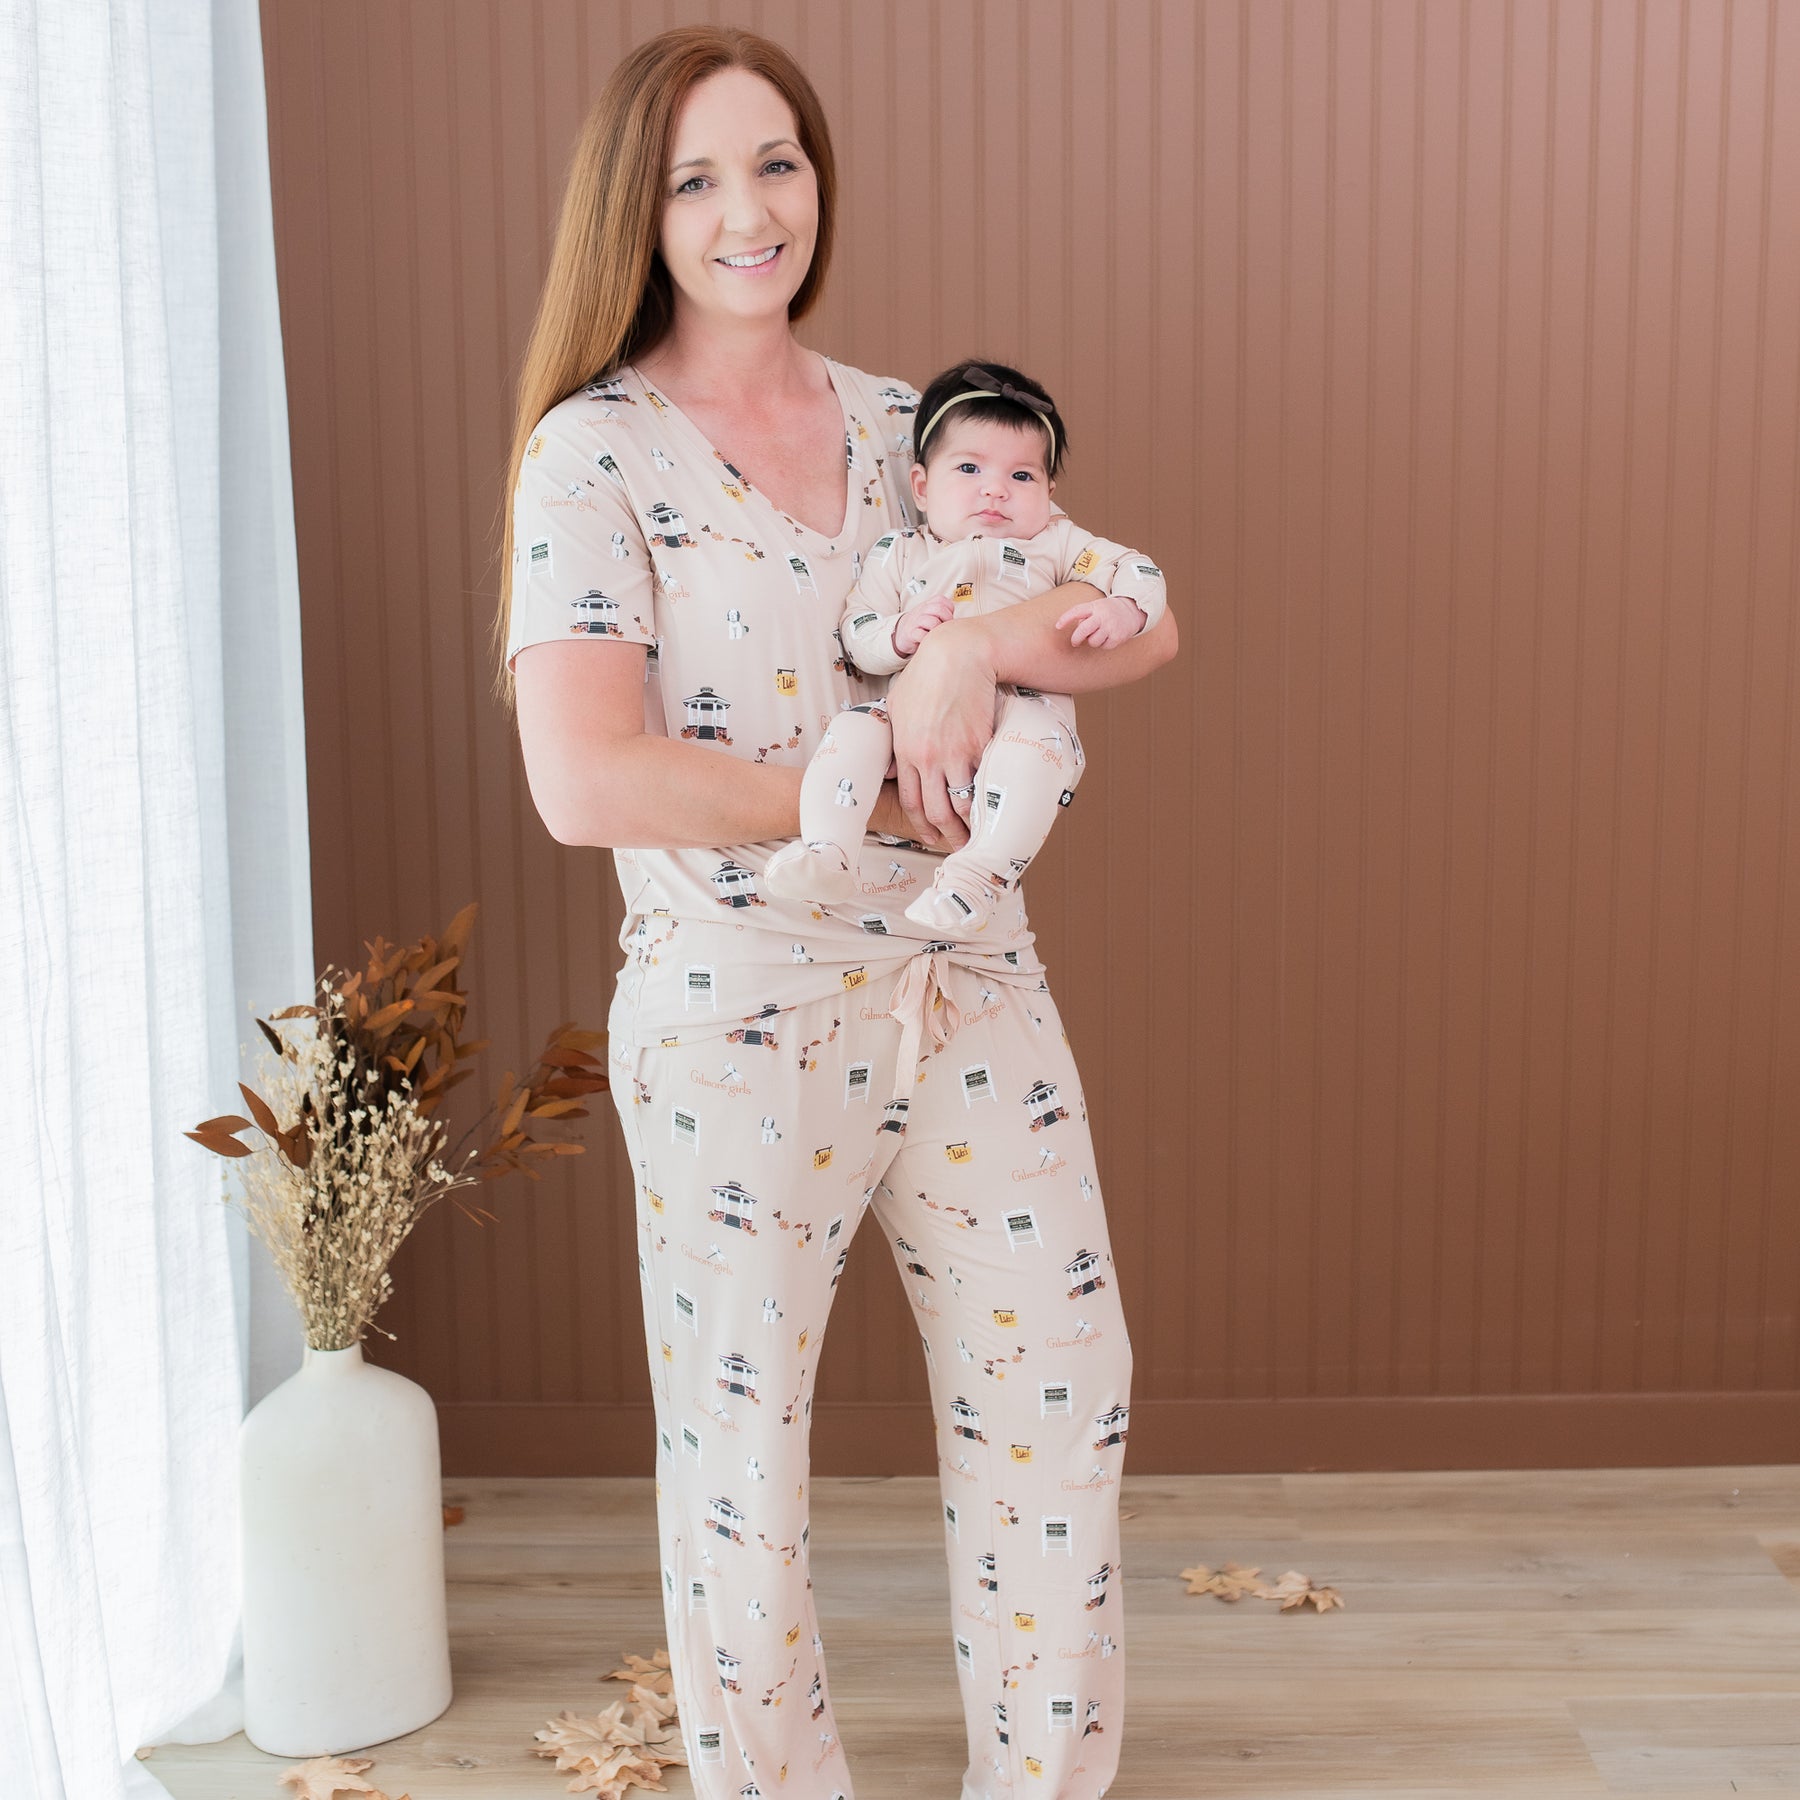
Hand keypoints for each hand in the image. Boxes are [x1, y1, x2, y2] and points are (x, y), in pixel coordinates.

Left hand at [883, 617, 997, 845]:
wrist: (958, 655)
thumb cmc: (926, 674)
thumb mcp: (897, 706)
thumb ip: (894, 739)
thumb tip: (895, 767)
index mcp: (904, 751)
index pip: (912, 802)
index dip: (922, 826)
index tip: (932, 838)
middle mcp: (927, 759)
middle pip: (936, 811)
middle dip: (948, 835)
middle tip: (960, 847)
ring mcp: (954, 754)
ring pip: (960, 804)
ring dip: (970, 826)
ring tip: (979, 836)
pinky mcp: (978, 745)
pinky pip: (982, 784)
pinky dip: (987, 802)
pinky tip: (993, 812)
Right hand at [892, 593, 956, 657]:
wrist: (902, 634)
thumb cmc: (923, 626)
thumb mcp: (932, 615)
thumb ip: (945, 615)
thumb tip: (963, 622)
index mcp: (928, 604)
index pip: (942, 601)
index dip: (949, 611)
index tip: (947, 619)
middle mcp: (921, 610)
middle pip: (939, 609)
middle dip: (946, 619)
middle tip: (945, 628)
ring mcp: (915, 621)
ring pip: (932, 621)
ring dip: (937, 630)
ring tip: (936, 635)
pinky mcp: (910, 633)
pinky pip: (921, 634)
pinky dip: (926, 638)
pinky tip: (927, 640)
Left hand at [1054, 592, 1145, 648]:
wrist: (1132, 610)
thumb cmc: (1108, 610)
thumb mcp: (1096, 607)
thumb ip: (1084, 616)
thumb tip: (1076, 631)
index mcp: (1095, 606)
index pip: (1077, 611)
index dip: (1065, 619)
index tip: (1058, 626)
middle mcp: (1102, 616)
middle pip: (1083, 630)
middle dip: (1076, 639)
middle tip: (1075, 642)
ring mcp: (1110, 626)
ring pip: (1092, 641)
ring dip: (1092, 641)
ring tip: (1098, 635)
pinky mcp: (1118, 637)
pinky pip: (1104, 646)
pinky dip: (1103, 644)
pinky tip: (1108, 637)